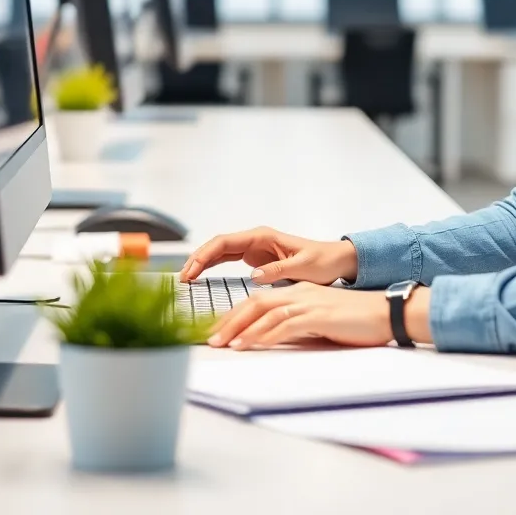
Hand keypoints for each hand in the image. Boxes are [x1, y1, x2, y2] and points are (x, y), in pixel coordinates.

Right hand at [180, 226, 357, 285]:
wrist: (333, 260)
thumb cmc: (321, 261)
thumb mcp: (303, 267)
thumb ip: (278, 270)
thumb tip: (254, 275)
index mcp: (262, 236)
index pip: (225, 241)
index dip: (205, 255)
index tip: (190, 270)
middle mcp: (254, 239)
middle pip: (217, 245)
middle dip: (197, 259)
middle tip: (182, 279)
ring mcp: (253, 248)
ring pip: (219, 252)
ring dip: (201, 263)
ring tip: (186, 280)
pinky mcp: (254, 258)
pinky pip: (226, 260)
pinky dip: (212, 267)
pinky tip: (200, 277)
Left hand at [206, 282, 430, 350]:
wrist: (386, 314)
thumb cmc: (356, 321)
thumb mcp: (320, 320)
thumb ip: (297, 324)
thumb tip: (274, 338)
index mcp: (299, 291)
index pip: (259, 300)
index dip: (235, 315)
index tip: (218, 331)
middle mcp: (300, 292)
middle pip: (254, 302)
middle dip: (229, 321)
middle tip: (210, 340)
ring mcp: (308, 302)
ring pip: (264, 312)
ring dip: (240, 329)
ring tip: (222, 344)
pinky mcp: (317, 315)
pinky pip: (283, 324)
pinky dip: (262, 335)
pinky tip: (248, 344)